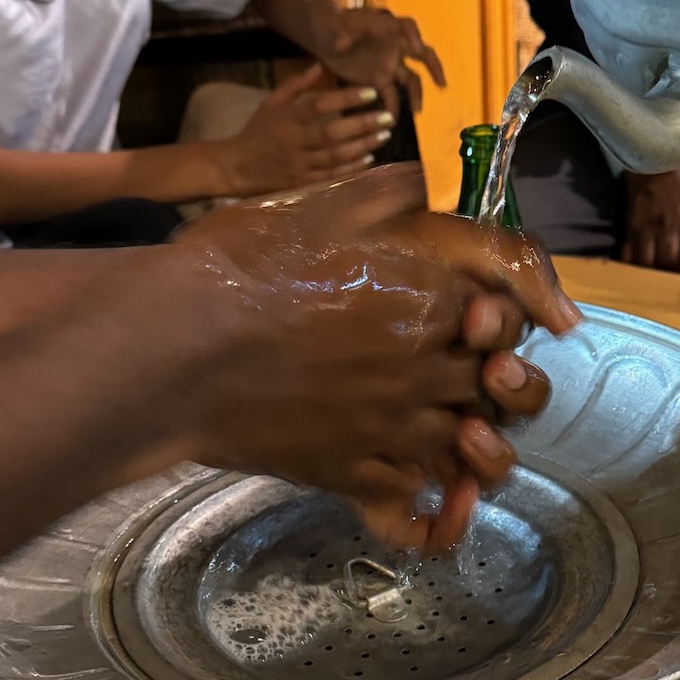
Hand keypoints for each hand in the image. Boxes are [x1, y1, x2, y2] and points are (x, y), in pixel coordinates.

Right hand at [165, 165, 579, 546]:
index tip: (472, 317)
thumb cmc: (244, 269)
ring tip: (444, 426)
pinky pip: (409, 498)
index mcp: (431, 302)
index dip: (492, 319)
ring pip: (466, 448)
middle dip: (487, 379)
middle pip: (493, 387)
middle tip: (460, 370)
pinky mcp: (350, 473)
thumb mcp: (323, 206)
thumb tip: (425, 182)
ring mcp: (390, 429)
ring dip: (466, 439)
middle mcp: (424, 370)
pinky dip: (419, 494)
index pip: (503, 320)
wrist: (175, 349)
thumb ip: (390, 193)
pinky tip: (410, 480)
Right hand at [211, 64, 393, 196]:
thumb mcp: (271, 103)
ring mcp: (298, 164)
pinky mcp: (301, 183)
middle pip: (332, 133)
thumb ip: (295, 85)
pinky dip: (351, 168)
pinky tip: (369, 158)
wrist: (236, 167)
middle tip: (388, 117)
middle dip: (362, 125)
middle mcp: (294, 141)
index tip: (371, 92)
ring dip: (362, 146)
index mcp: (286, 118)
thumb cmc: (257, 131)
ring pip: (335, 156)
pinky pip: (330, 176)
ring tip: (384, 135)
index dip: (346, 98)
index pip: (319, 105)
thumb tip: (319, 66)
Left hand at [306, 0, 446, 114]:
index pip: (407, 26)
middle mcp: (394, 45)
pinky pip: (391, 94)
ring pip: (410, 79)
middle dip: (433, 67)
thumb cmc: (329, 23)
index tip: (416, 49)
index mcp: (386, 26)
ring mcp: (388, 63)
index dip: (414, 36)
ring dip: (415, 95)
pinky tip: (390, 121)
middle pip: (421, 54)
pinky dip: (392, 107)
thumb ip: (336, 31)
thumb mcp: (329, 21)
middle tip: (441, 84)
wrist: (323, 37)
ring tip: (416, 111)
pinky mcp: (379, 80)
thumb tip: (342, 41)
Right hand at [622, 167, 679, 273]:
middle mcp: (668, 230)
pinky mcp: (629, 233)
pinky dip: (636, 273)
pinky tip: (643, 281)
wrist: (656, 169)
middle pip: (673, 267)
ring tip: (667, 289)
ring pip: (649, 267)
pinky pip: (629, 260)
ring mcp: (646, 232)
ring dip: (658, 281)